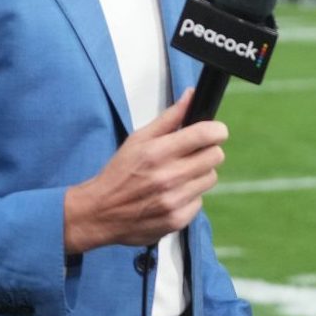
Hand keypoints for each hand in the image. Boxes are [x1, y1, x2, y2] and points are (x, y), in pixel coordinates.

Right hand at [61, 91, 225, 253]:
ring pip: (210, 178)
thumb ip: (169, 117)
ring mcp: (174, 200)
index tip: (215, 131)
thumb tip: (191, 96)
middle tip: (192, 155)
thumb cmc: (118, 174)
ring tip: (178, 176)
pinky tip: (172, 194)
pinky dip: (190, 197)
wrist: (99, 212)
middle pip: (215, 156)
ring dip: (199, 175)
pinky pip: (200, 202)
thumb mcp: (138, 139)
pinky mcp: (177, 219)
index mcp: (158, 152)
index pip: (206, 134)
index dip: (216, 130)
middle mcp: (168, 177)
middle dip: (207, 152)